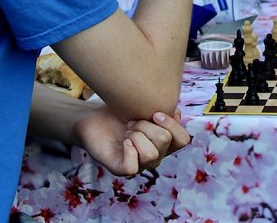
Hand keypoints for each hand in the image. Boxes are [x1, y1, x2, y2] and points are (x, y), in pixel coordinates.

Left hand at [73, 106, 190, 175]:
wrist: (93, 118)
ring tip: (126, 131)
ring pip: (151, 154)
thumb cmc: (120, 112)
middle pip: (165, 140)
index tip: (155, 113)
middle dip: (146, 125)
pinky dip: (129, 150)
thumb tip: (176, 113)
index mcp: (164, 143)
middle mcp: (156, 156)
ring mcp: (140, 165)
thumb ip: (163, 109)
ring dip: (136, 136)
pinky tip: (123, 142)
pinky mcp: (121, 169)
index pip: (183, 140)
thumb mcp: (144, 107)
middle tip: (132, 122)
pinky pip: (133, 167)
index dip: (172, 125)